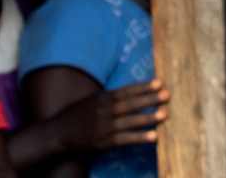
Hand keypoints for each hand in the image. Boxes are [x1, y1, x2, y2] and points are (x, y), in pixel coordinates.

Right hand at [50, 79, 169, 151]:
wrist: (58, 133)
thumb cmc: (75, 115)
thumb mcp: (90, 100)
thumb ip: (108, 97)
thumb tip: (127, 92)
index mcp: (101, 98)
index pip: (126, 91)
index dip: (143, 87)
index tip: (159, 83)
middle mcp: (104, 111)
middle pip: (130, 104)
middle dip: (150, 99)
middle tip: (167, 95)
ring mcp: (104, 127)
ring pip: (130, 121)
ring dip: (148, 117)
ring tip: (164, 113)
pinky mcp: (104, 142)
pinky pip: (125, 139)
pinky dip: (140, 137)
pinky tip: (154, 136)